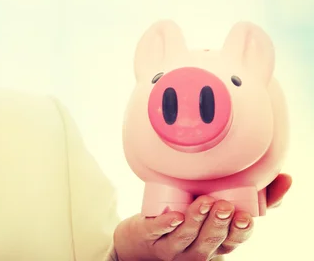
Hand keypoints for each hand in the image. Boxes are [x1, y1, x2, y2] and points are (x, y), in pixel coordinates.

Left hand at [111, 174, 291, 260]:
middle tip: (224, 205)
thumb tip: (284, 178)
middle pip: (211, 239)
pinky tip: (174, 216)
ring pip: (186, 236)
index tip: (245, 217)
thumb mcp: (222, 209)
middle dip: (219, 223)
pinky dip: (166, 224)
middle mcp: (197, 248)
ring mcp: (172, 245)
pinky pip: (158, 231)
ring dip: (197, 219)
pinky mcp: (150, 235)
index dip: (240, 231)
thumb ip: (255, 197)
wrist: (143, 236)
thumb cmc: (190, 217)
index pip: (233, 241)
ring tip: (204, 201)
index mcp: (217, 242)